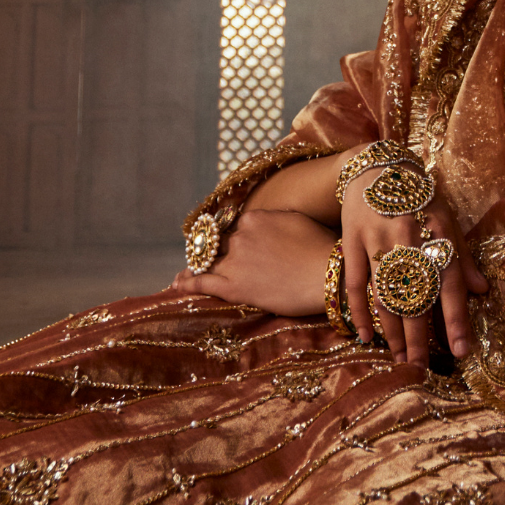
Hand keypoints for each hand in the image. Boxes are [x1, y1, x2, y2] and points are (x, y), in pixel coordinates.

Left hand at [169, 209, 334, 313]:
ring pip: (207, 263)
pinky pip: (201, 283)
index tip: (234, 248)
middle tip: (214, 264)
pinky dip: (187, 283)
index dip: (234, 240)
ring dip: (195, 268)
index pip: (234, 228)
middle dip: (218, 255)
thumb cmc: (320, 249)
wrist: (327, 277)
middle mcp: (239, 236)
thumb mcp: (296, 220)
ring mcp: (234, 262)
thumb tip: (262, 222)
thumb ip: (272, 219)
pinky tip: (177, 284)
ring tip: (184, 274)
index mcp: (253, 218)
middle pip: (220, 246)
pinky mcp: (233, 287)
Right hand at [340, 177, 486, 368]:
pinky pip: (355, 284)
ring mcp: (378, 239)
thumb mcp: (448, 221)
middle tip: (421, 370)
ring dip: (392, 332)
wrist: (378, 166)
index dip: (456, 320)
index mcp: (439, 234)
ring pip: (385, 296)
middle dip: (419, 339)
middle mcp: (410, 238)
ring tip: (400, 359)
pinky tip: (367, 336)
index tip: (461, 351)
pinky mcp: (352, 240)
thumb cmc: (420, 198)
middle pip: (416, 298)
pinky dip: (359, 312)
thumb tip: (483, 291)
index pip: (451, 285)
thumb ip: (463, 258)